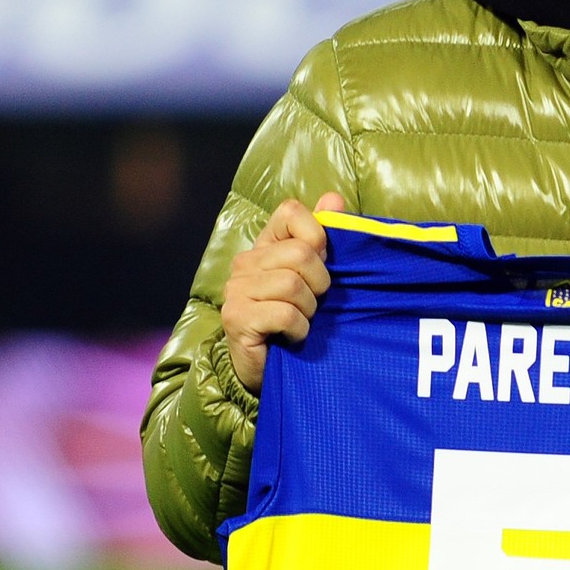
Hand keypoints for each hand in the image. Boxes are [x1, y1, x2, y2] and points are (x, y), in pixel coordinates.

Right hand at [222, 192, 348, 393]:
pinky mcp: (236, 317)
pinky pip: (284, 314)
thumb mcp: (314, 278)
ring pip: (293, 285)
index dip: (317, 236)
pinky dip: (299, 329)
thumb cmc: (294, 321)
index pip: (290, 211)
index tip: (321, 264)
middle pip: (299, 254)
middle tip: (313, 305)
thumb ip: (322, 238)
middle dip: (319, 284)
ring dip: (308, 310)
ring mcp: (236, 289)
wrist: (268, 370)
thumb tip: (334, 199)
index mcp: (265, 246)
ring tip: (301, 321)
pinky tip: (292, 337)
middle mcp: (245, 262)